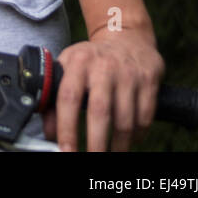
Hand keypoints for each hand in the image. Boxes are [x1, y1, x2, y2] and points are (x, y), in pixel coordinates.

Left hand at [42, 27, 164, 151]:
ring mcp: (128, 73)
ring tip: (112, 155)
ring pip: (125, 120)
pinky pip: (145, 117)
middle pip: (99, 112)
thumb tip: (48, 133)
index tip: (65, 151)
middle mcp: (103, 66)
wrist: (125, 36)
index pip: (69, 97)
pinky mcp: (148, 80)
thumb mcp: (69, 69)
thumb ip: (55, 99)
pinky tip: (130, 141)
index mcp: (78, 62)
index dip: (66, 127)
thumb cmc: (92, 59)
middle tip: (92, 161)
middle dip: (95, 144)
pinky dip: (137, 135)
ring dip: (119, 145)